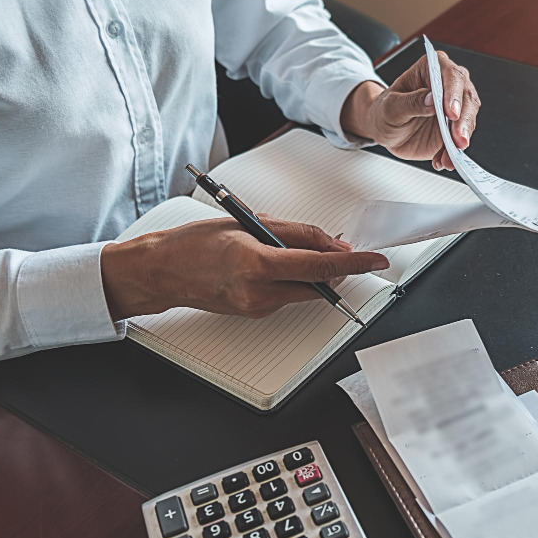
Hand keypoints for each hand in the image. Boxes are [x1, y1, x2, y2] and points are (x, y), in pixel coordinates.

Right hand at [100, 216, 389, 319]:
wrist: (162, 271)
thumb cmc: (195, 242)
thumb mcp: (248, 222)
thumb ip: (296, 233)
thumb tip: (332, 242)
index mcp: (257, 263)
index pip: (320, 266)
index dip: (353, 262)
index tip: (375, 260)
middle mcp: (259, 292)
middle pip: (319, 283)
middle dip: (334, 265)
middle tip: (336, 244)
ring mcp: (258, 307)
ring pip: (306, 290)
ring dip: (312, 271)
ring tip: (290, 249)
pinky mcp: (256, 314)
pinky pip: (288, 296)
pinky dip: (292, 279)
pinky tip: (274, 264)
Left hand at [341, 51, 480, 170]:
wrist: (385, 130)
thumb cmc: (384, 111)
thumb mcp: (390, 107)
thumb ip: (411, 103)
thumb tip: (432, 99)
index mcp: (431, 69)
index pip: (450, 75)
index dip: (453, 94)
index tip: (451, 114)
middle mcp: (447, 84)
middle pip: (467, 97)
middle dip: (463, 121)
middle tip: (457, 140)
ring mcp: (453, 107)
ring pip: (468, 120)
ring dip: (460, 141)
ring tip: (446, 157)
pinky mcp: (454, 128)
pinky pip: (460, 140)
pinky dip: (453, 153)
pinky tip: (441, 160)